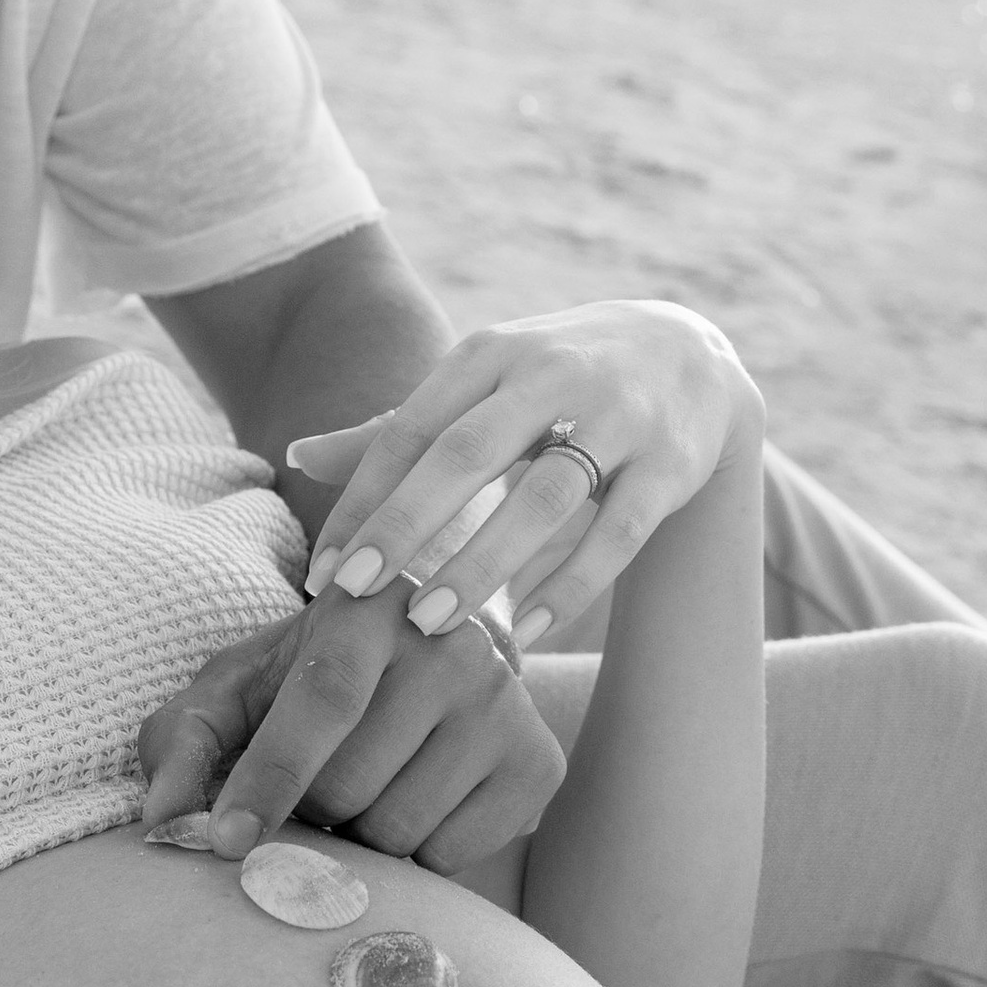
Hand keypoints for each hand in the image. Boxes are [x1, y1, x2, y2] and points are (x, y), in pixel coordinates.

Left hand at [137, 590, 565, 873]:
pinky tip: (415, 802)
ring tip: (367, 787)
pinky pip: (451, 856)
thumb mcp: (236, 691)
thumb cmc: (309, 681)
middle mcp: (453, 643)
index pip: (322, 702)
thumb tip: (164, 822)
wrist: (424, 666)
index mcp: (369, 605)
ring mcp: (506, 703)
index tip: (224, 843)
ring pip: (399, 830)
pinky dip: (415, 854)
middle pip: (350, 785)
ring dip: (360, 834)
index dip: (268, 778)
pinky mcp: (539, 763)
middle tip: (316, 783)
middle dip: (310, 809)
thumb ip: (184, 743)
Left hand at [288, 302, 762, 650]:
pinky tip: (526, 632)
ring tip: (431, 626)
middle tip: (355, 594)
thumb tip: (294, 457)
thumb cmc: (555, 383)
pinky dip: (570, 584)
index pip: (410, 431)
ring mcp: (619, 415)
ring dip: (482, 564)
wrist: (692, 356)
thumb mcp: (480, 386)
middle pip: (467, 453)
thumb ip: (394, 429)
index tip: (323, 574)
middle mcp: (551, 372)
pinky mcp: (671, 462)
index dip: (363, 502)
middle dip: (405, 526)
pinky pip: (617, 532)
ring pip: (543, 496)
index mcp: (489, 354)